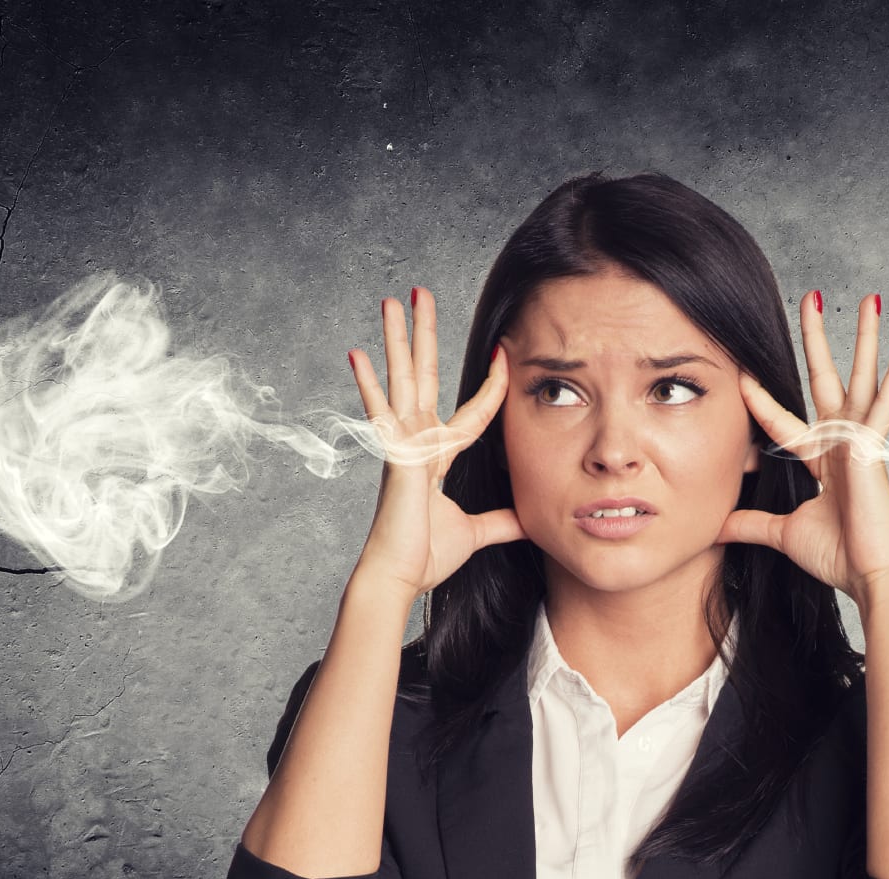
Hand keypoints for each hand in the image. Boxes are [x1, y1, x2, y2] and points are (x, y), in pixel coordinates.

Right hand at [348, 287, 525, 598]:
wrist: (399, 577)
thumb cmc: (425, 556)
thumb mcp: (477, 531)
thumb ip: (502, 521)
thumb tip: (531, 520)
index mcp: (436, 454)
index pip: (471, 410)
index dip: (490, 385)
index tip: (503, 352)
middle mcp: (417, 441)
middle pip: (425, 375)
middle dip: (425, 334)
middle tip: (421, 293)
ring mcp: (402, 444)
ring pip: (403, 380)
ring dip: (398, 339)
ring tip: (392, 300)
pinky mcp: (393, 455)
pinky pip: (382, 414)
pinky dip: (369, 385)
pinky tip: (357, 353)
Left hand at [716, 291, 888, 604]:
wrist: (869, 576)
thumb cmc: (837, 556)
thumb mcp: (782, 533)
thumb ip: (751, 523)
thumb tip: (715, 527)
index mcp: (821, 459)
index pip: (782, 418)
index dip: (760, 397)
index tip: (742, 369)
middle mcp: (841, 442)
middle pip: (824, 379)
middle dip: (816, 339)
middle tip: (811, 297)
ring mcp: (860, 441)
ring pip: (859, 378)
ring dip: (862, 338)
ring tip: (868, 298)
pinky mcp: (874, 448)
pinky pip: (884, 406)